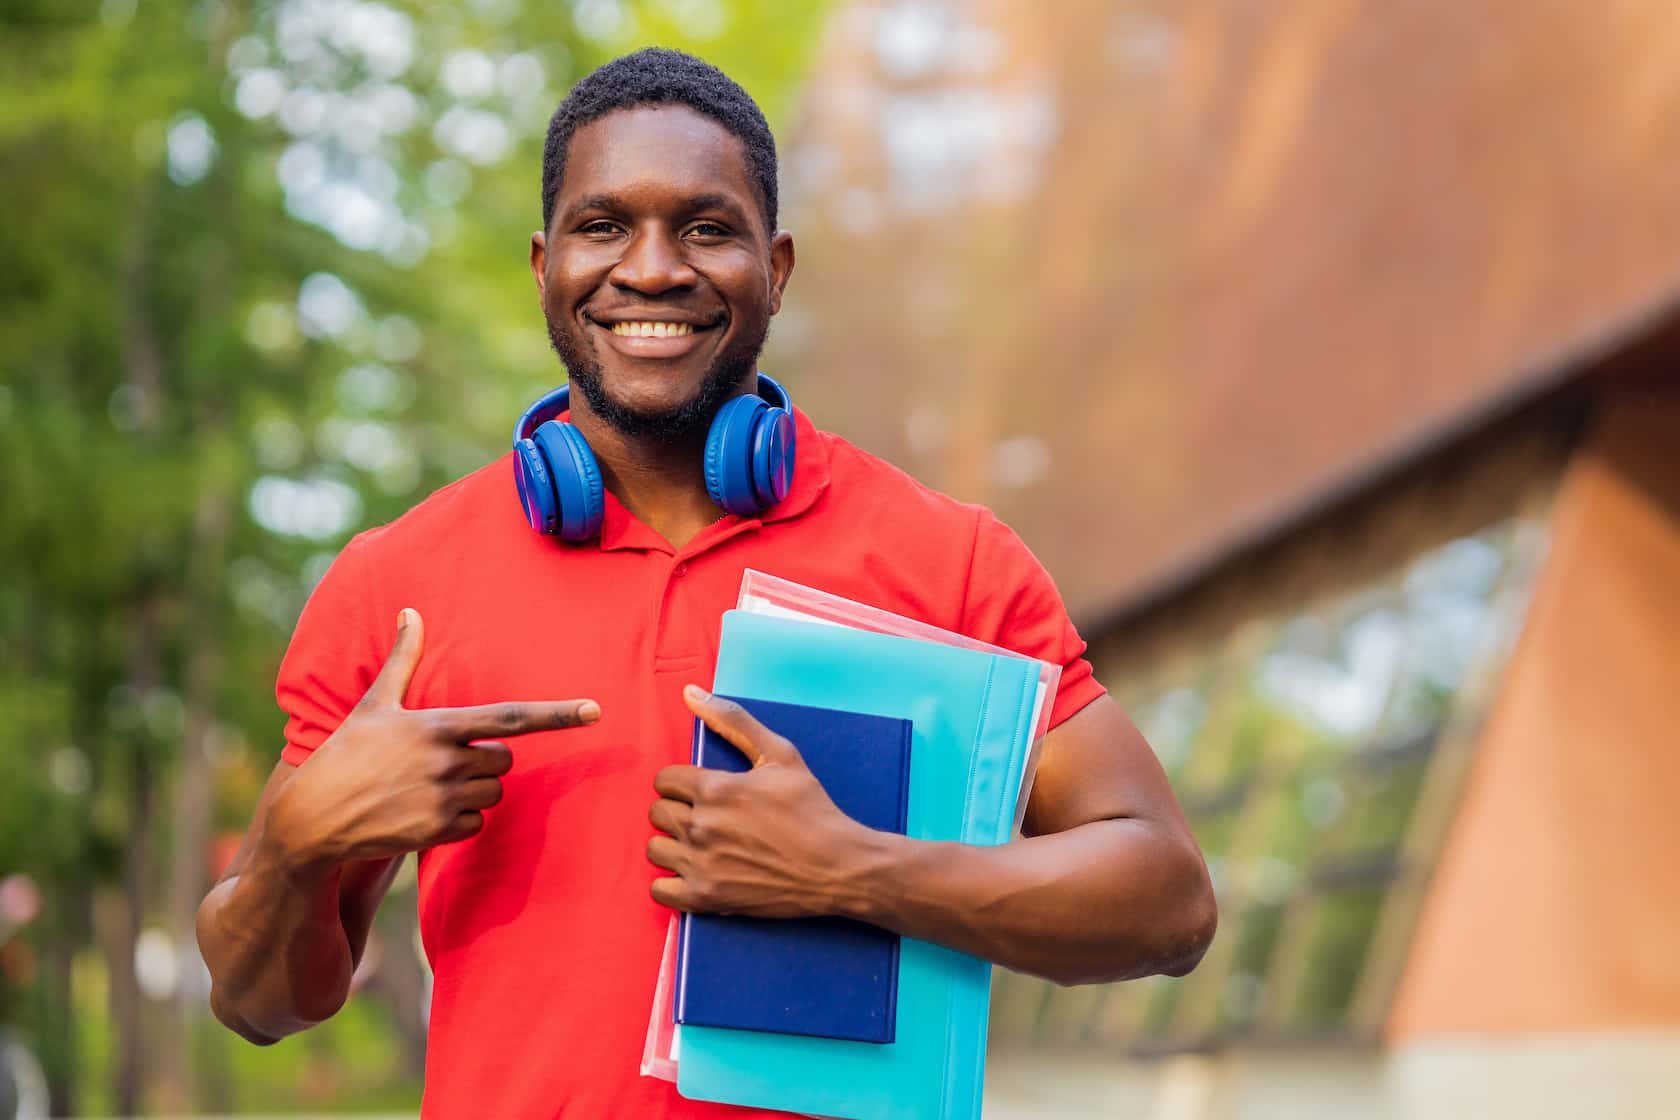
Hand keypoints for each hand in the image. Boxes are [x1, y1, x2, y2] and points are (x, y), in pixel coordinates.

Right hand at [266, 608, 600, 869]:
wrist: (313, 817)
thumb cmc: (346, 753)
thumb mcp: (375, 704)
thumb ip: (403, 659)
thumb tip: (409, 612)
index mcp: (439, 724)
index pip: (512, 717)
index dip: (557, 714)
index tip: (594, 711)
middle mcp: (447, 761)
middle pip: (506, 760)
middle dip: (485, 761)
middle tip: (442, 761)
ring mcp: (444, 798)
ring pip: (494, 792)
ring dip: (473, 790)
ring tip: (426, 786)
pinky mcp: (438, 831)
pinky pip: (477, 822)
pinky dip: (459, 820)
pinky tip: (423, 812)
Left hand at [647, 686, 880, 917]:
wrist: (837, 866)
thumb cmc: (812, 808)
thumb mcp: (780, 754)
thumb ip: (733, 720)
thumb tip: (691, 692)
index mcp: (715, 788)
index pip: (664, 779)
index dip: (682, 783)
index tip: (703, 792)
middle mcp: (701, 825)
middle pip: (657, 812)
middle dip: (678, 810)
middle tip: (708, 818)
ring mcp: (701, 864)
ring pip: (655, 848)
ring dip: (674, 845)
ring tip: (702, 845)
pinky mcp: (706, 898)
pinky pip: (659, 890)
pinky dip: (672, 883)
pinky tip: (695, 872)